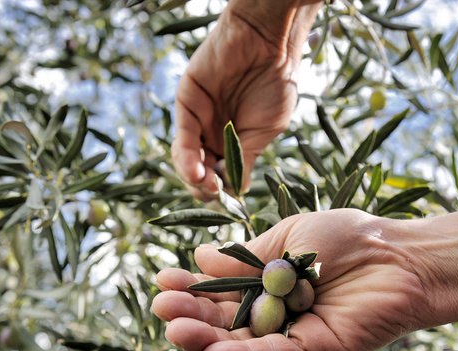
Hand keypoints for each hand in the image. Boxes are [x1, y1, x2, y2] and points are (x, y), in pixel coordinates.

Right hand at [152, 209, 433, 350]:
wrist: (400, 256)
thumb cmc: (349, 237)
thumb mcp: (288, 236)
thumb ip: (246, 255)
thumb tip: (200, 258)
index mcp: (266, 281)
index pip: (220, 290)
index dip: (191, 287)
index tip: (162, 278)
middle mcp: (275, 310)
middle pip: (224, 320)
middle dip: (191, 313)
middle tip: (161, 306)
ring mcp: (291, 332)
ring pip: (241, 342)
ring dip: (206, 340)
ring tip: (173, 329)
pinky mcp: (312, 350)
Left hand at [171, 0, 321, 199]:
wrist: (269, 45)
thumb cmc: (275, 83)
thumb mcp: (265, 132)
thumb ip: (246, 160)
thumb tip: (237, 193)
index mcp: (233, 143)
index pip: (219, 178)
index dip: (221, 193)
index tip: (228, 198)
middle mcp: (212, 134)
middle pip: (199, 173)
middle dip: (204, 189)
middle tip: (214, 193)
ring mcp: (198, 120)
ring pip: (186, 160)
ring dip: (194, 178)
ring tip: (206, 185)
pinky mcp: (186, 105)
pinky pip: (182, 138)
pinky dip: (187, 159)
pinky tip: (197, 172)